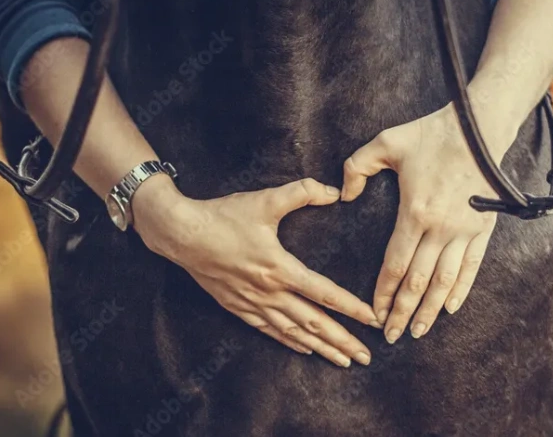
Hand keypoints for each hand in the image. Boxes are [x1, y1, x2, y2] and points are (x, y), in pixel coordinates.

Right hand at [132, 176, 378, 367]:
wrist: (180, 233)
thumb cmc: (223, 216)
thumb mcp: (266, 199)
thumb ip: (303, 192)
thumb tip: (334, 191)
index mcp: (279, 268)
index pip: (324, 293)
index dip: (351, 308)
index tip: (373, 320)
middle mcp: (268, 292)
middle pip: (314, 322)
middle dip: (342, 341)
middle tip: (366, 357)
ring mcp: (252, 303)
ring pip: (294, 332)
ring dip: (321, 348)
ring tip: (344, 361)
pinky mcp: (237, 306)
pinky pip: (269, 330)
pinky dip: (290, 341)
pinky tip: (305, 348)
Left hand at [341, 103, 513, 343]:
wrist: (478, 127)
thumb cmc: (431, 134)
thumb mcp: (386, 142)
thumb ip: (356, 167)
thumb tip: (343, 195)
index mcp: (414, 212)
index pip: (395, 265)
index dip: (383, 293)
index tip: (374, 314)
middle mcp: (440, 228)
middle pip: (418, 282)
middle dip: (402, 312)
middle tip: (391, 335)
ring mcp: (464, 231)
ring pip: (445, 282)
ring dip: (430, 310)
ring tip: (418, 330)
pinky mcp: (483, 228)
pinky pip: (472, 268)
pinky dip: (461, 291)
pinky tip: (450, 309)